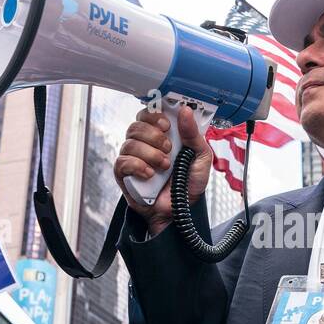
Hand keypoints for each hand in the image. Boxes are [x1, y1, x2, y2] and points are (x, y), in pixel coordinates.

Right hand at [113, 104, 210, 234]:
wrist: (181, 211)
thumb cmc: (189, 184)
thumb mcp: (201, 157)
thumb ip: (194, 135)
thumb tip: (186, 111)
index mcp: (161, 135)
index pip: (148, 114)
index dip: (154, 114)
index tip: (166, 124)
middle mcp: (144, 144)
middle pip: (136, 125)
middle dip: (154, 135)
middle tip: (169, 148)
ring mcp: (132, 158)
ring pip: (130, 143)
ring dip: (150, 153)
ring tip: (164, 166)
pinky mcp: (124, 174)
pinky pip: (122, 162)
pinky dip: (137, 166)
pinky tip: (150, 174)